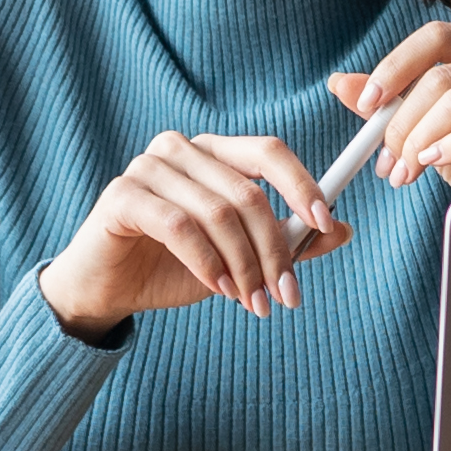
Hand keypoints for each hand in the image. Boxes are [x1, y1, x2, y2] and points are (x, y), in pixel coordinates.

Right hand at [39, 129, 349, 331]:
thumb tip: (342, 229)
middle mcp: (181, 149)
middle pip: (247, 192)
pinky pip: (179, 226)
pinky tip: (218, 289)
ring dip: (244, 265)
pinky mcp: (122, 194)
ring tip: (252, 302)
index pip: (268, 152)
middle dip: (274, 250)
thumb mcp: (239, 258)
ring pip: (218, 213)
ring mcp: (148, 167)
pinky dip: (206, 262)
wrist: (107, 290)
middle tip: (286, 295)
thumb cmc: (172, 267)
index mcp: (213, 152)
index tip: (325, 223)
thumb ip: (285, 241)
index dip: (302, 185)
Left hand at [331, 18, 450, 197]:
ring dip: (421, 143)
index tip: (365, 106)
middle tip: (387, 163)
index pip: (436, 37)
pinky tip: (436, 164)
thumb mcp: (433, 131)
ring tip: (405, 175)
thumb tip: (340, 83)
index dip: (395, 67)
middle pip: (441, 77)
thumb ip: (394, 106)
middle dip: (402, 124)